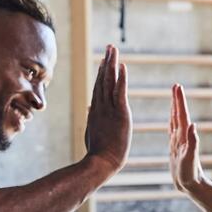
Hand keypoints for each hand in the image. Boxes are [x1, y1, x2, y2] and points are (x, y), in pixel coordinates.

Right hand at [83, 45, 130, 170]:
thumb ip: (92, 117)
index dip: (102, 72)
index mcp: (96, 111)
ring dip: (112, 64)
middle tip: (110, 48)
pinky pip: (120, 92)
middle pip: (103, 80)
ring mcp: (109, 109)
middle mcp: (101, 106)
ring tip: (114, 50)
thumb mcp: (92, 132)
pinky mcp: (120, 113)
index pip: (99, 88)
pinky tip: (122, 66)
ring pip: (110, 82)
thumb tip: (89, 108)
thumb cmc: (98, 152)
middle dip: (107, 62)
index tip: (104, 60)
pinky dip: (121, 78)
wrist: (101, 162)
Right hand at [167, 84, 206, 192]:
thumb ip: (193, 142)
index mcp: (185, 136)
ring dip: (174, 109)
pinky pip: (172, 131)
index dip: (179, 101)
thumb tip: (193, 125)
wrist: (191, 186)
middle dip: (177, 100)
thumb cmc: (190, 174)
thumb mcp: (190, 158)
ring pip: (175, 121)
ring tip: (173, 98)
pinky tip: (171, 119)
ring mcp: (179, 142)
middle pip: (178, 114)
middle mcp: (182, 137)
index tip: (177, 87)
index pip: (181, 115)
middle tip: (175, 86)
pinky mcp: (176, 148)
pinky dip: (171, 122)